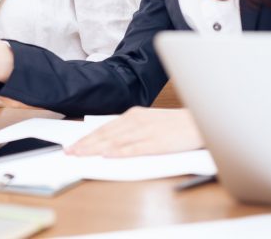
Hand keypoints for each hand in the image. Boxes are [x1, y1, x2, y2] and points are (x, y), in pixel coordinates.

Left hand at [66, 107, 203, 156]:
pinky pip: (135, 148)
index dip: (87, 137)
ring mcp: (146, 132)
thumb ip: (129, 129)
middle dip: (86, 144)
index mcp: (133, 115)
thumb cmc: (175, 124)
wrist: (200, 122)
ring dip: (96, 148)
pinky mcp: (157, 143)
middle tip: (70, 152)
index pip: (104, 127)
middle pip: (105, 134)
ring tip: (82, 155)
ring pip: (115, 141)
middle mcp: (136, 121)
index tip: (73, 145)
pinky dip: (120, 152)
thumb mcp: (148, 122)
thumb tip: (109, 142)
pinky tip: (109, 156)